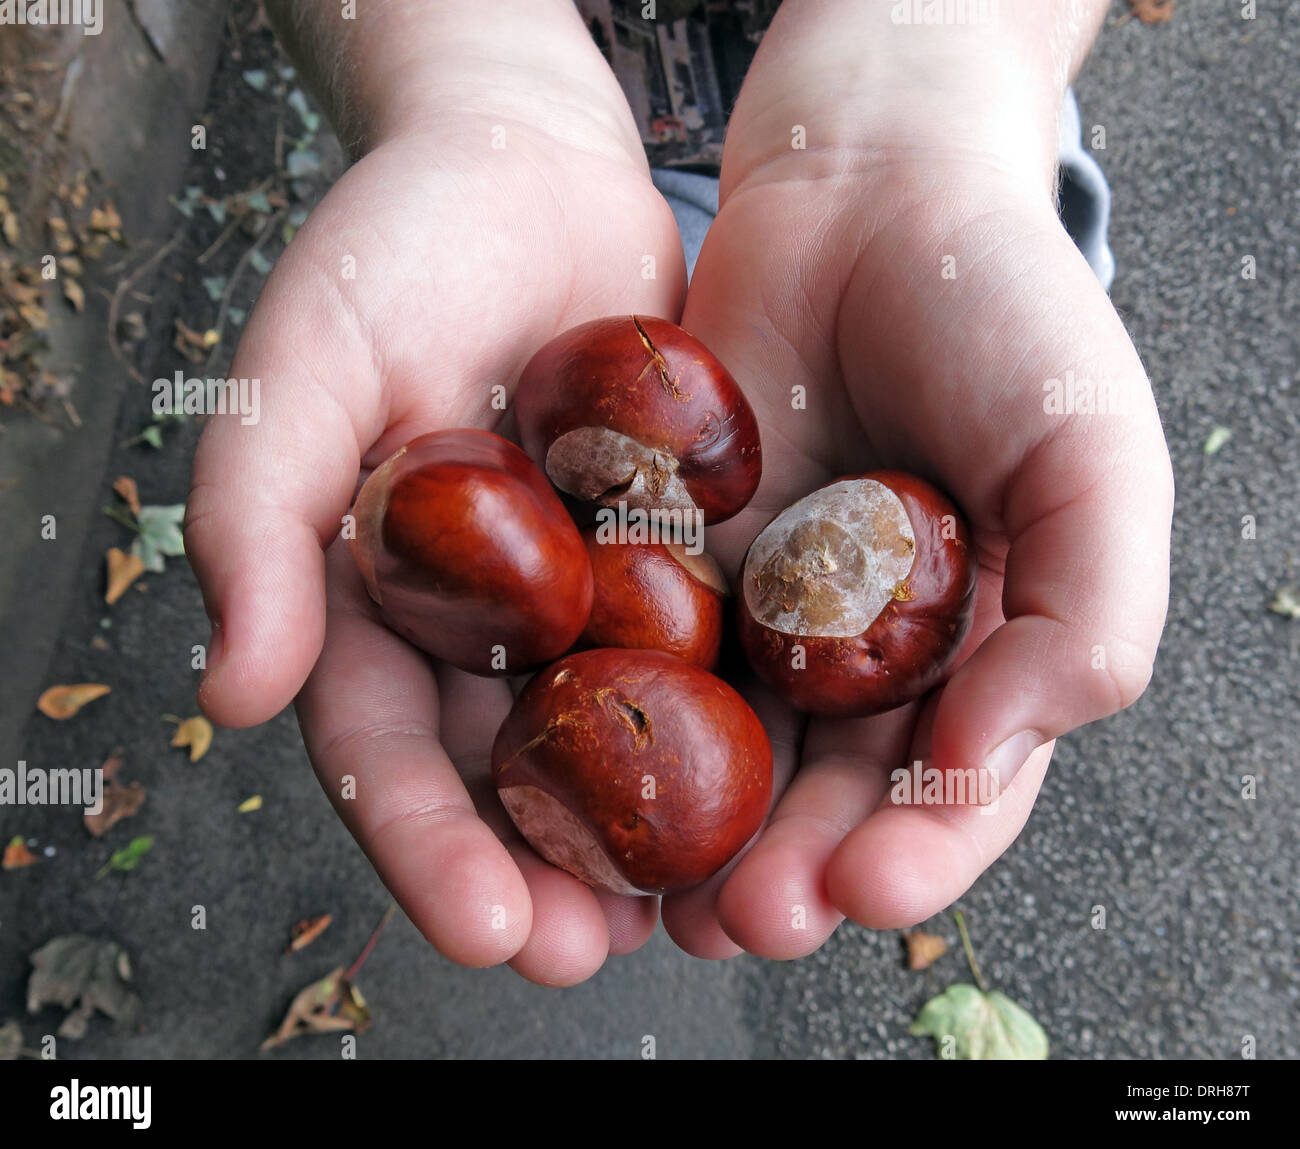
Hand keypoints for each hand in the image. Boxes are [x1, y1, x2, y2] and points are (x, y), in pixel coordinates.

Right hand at [185, 1, 687, 983]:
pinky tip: (774, 784)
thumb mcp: (302, 367)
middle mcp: (481, 625)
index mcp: (376, 608)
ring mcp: (581, 596)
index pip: (390, 754)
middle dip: (543, 875)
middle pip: (507, 780)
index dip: (427, 847)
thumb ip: (255, 518)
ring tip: (694, 915)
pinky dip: (728, 720)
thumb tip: (231, 690)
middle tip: (588, 954)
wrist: (528, 170)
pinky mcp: (671, 553)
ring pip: (612, 742)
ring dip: (645, 836)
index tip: (484, 927)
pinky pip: (702, 649)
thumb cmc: (391, 253)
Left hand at [658, 0, 1173, 957]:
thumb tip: (1002, 751)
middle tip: (744, 922)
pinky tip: (588, 776)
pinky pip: (642, 654)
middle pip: (828, 794)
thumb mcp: (1091, 455)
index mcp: (976, 651)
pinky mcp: (671, 561)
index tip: (866, 889)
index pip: (956, 788)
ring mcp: (762, 612)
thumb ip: (1089, 610)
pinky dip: (620, 721)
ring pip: (728, 752)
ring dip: (698, 834)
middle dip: (793, 869)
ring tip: (664, 900)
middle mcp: (865, 653)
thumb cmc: (1001, 316)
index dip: (921, 851)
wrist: (865, 193)